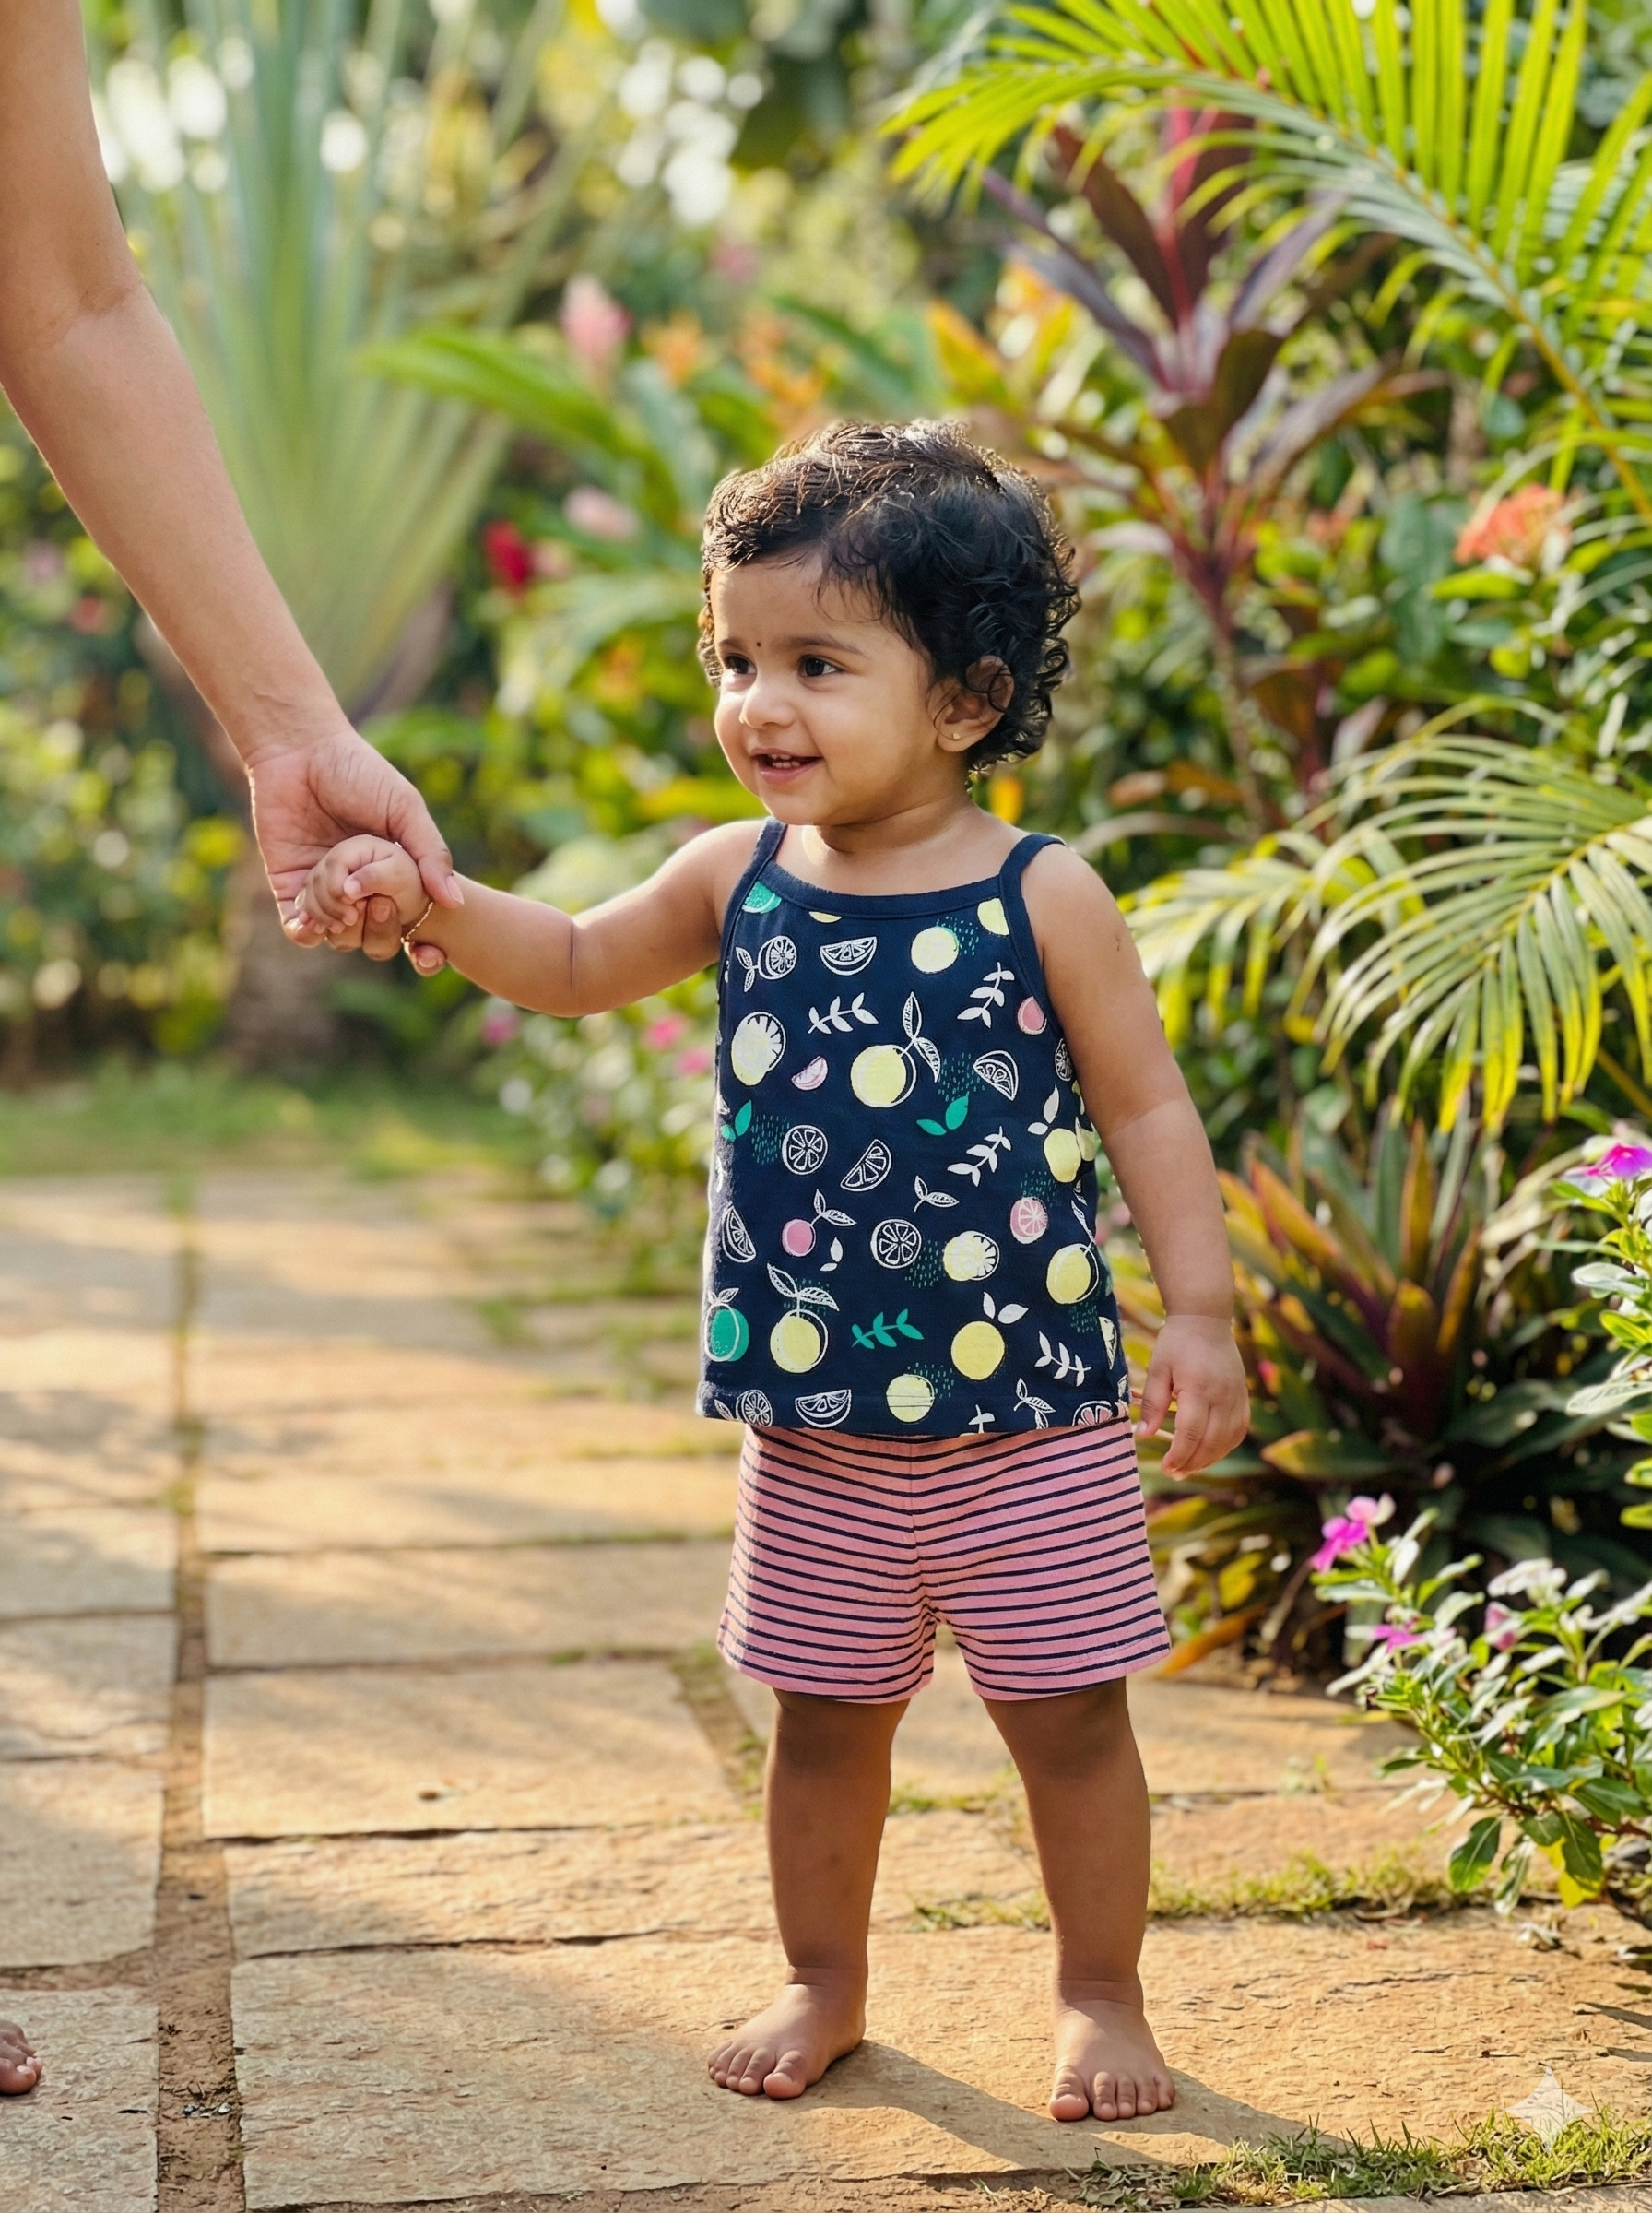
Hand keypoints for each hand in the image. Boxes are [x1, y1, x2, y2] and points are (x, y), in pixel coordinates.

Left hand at [247, 720, 462, 945]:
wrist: (300, 750)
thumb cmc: (359, 772)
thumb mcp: (405, 808)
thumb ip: (431, 854)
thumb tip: (455, 903)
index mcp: (393, 873)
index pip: (409, 921)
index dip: (418, 941)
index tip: (421, 943)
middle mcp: (360, 887)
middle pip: (373, 938)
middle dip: (375, 932)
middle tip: (370, 904)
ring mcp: (324, 888)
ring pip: (335, 936)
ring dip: (339, 931)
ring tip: (341, 907)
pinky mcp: (289, 885)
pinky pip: (297, 927)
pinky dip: (305, 932)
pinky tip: (311, 919)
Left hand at [1136, 1313, 1248, 1477]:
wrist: (1206, 1319)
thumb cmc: (1176, 1342)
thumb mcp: (1157, 1368)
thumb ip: (1153, 1403)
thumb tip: (1144, 1435)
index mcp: (1198, 1388)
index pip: (1191, 1433)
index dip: (1179, 1455)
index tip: (1166, 1467)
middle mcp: (1222, 1395)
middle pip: (1212, 1442)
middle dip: (1193, 1462)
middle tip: (1174, 1473)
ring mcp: (1237, 1396)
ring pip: (1229, 1440)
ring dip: (1210, 1459)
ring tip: (1189, 1467)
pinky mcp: (1243, 1396)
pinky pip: (1240, 1430)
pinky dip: (1226, 1446)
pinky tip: (1210, 1452)